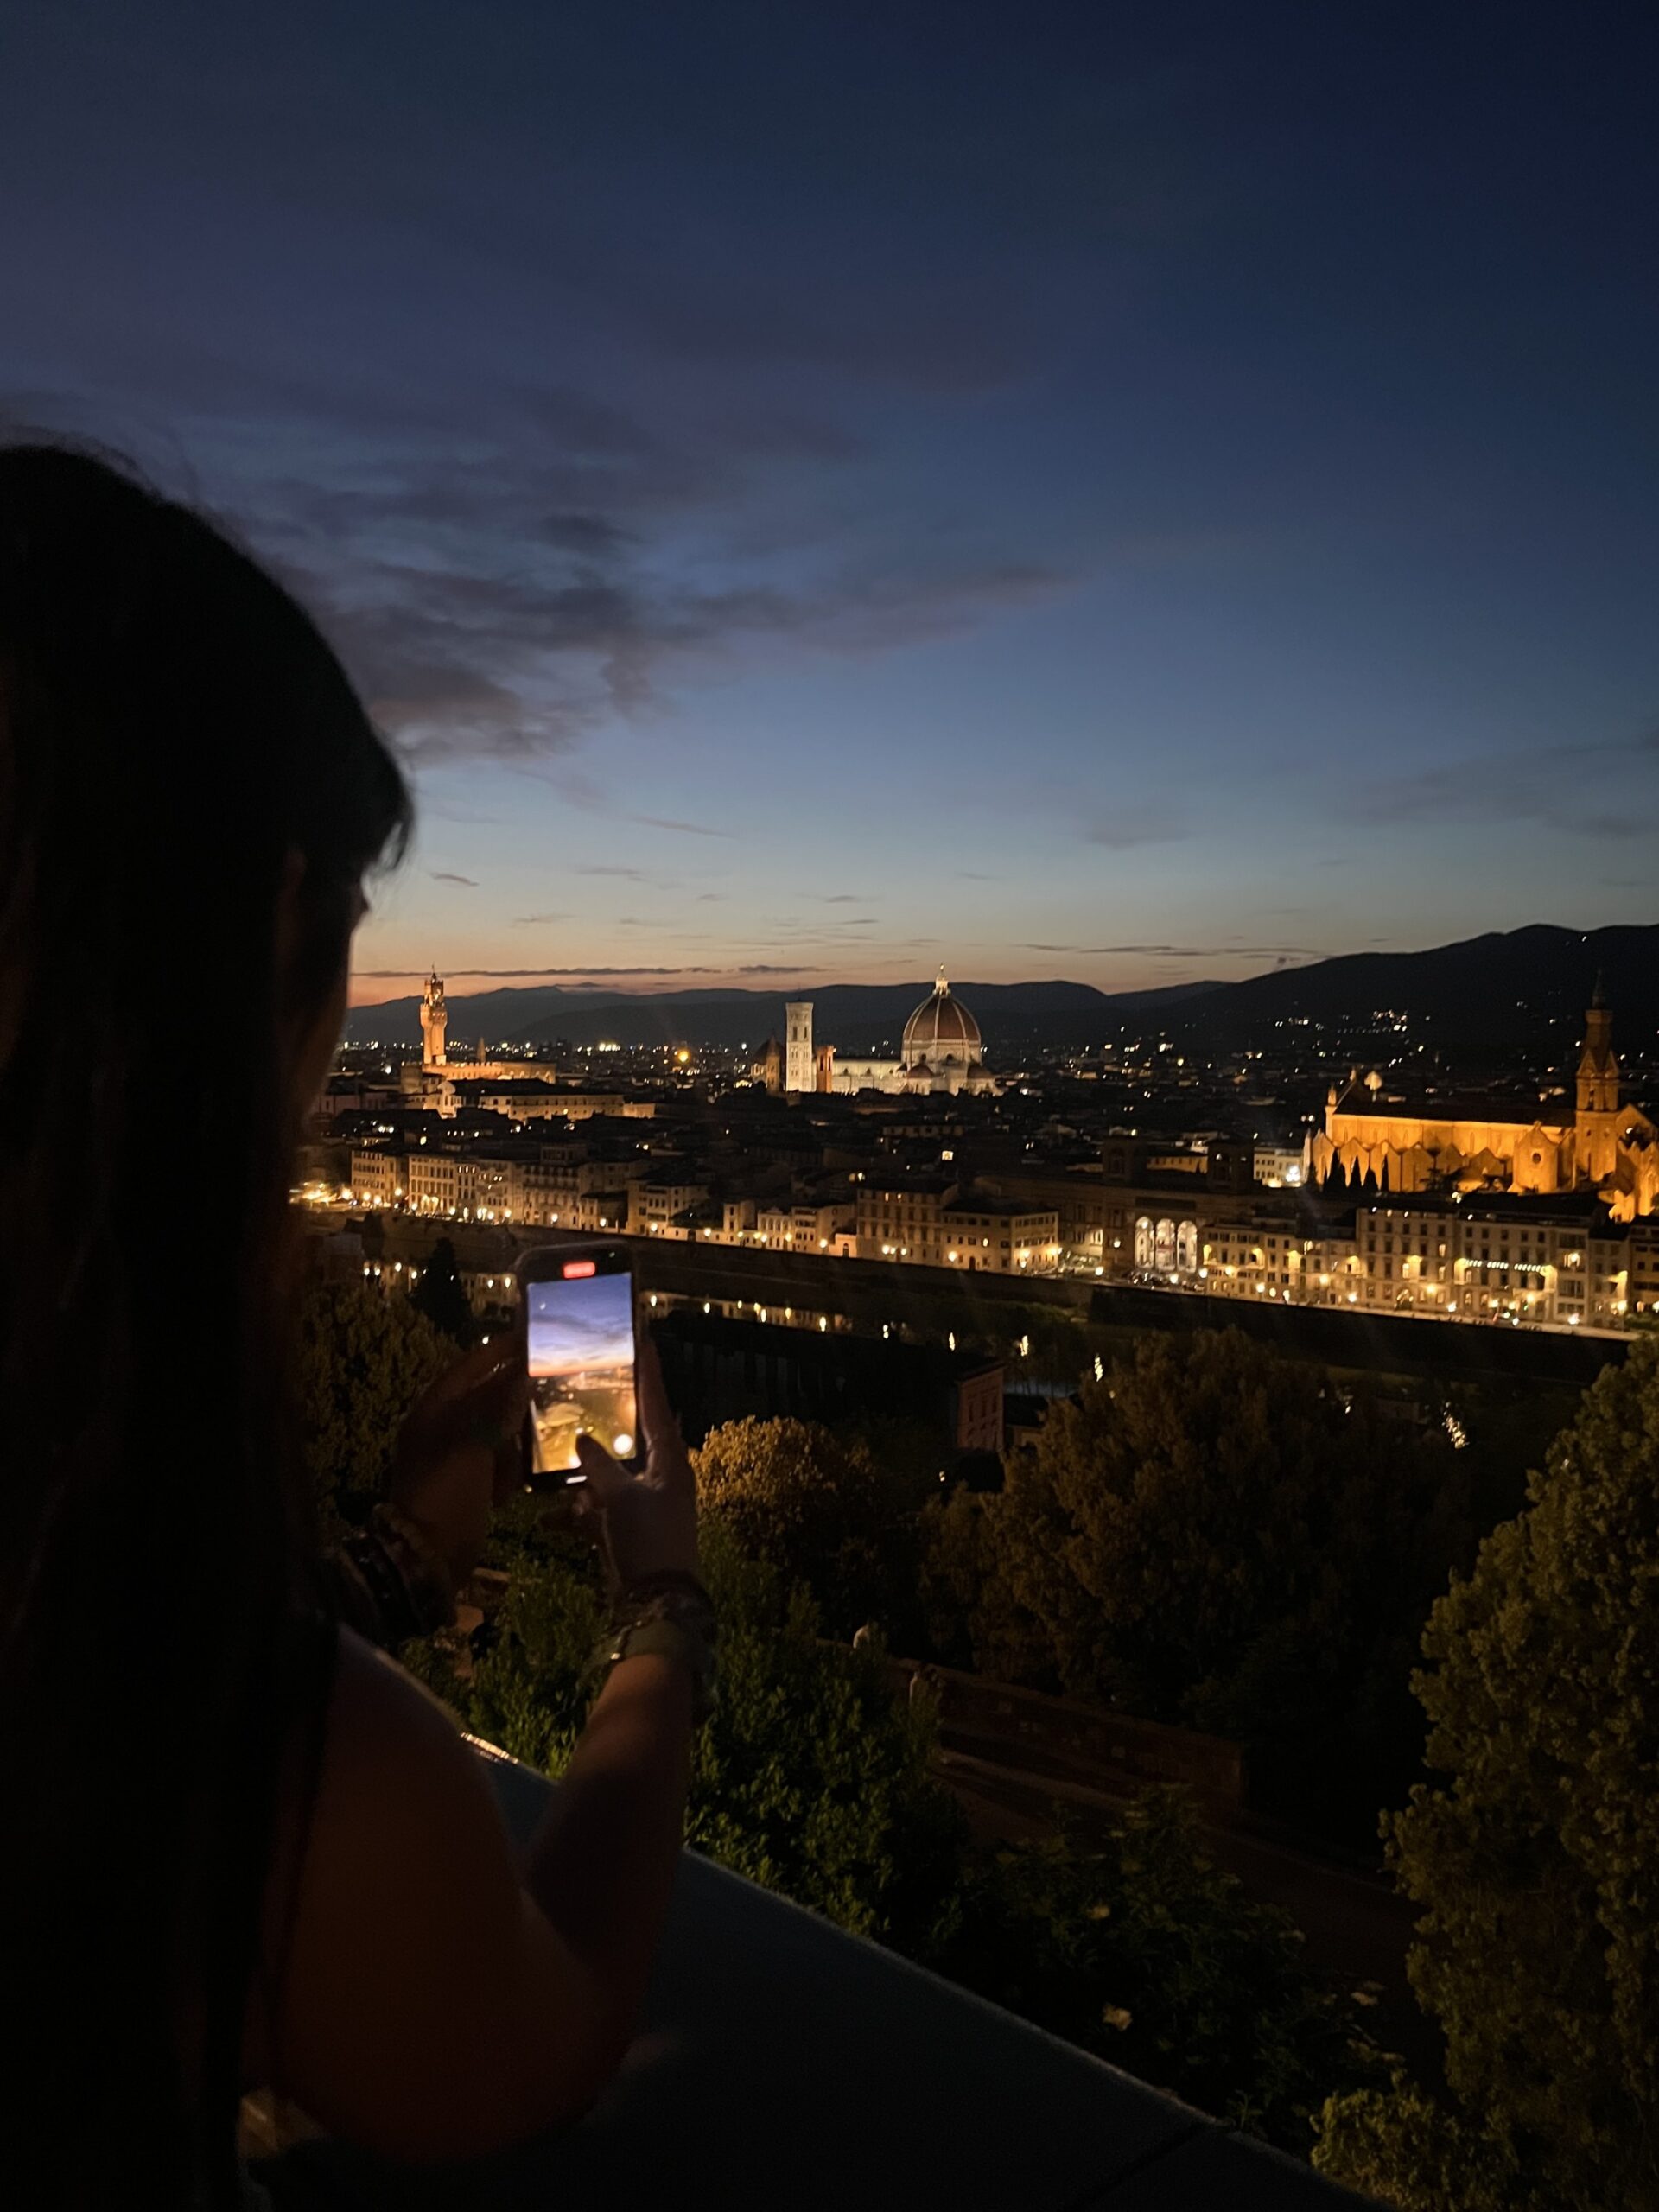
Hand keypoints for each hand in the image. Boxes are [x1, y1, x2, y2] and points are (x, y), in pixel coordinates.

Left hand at [389, 1339, 529, 1589]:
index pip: (469, 1367)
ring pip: (496, 1431)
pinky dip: (507, 1471)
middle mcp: (441, 1428)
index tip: (531, 1337)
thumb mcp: (473, 1445)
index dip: (498, 1351)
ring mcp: (453, 1457)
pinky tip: (510, 1488)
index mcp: (434, 1411)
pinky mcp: (466, 1483)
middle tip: (550, 1389)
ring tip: (533, 1449)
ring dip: (513, 1443)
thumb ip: (498, 1405)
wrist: (425, 1558)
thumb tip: (522, 1372)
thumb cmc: (446, 1493)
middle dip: (514, 1399)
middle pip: (486, 1397)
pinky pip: (495, 1463)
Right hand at [572, 1336, 698, 1592]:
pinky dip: (574, 1514)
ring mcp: (642, 1504)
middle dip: (604, 1424)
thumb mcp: (621, 1497)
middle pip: (629, 1439)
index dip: (649, 1374)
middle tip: (586, 1392)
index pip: (657, 1405)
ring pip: (607, 1477)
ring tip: (549, 1461)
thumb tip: (582, 1439)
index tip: (643, 1340)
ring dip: (580, 1477)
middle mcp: (659, 1477)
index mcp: (669, 1460)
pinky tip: (546, 1516)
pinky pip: (596, 1511)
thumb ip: (599, 1465)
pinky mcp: (625, 1530)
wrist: (658, 1602)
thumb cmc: (648, 1538)